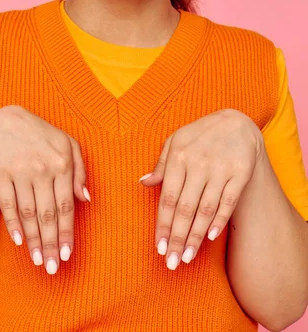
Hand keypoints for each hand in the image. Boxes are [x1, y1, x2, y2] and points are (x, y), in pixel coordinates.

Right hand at [0, 105, 89, 274]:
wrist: (6, 121)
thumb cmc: (43, 135)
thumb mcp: (68, 144)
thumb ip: (80, 171)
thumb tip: (87, 199)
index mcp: (62, 163)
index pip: (66, 206)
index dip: (67, 233)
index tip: (67, 254)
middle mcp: (42, 168)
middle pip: (47, 214)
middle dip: (51, 244)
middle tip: (52, 268)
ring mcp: (20, 171)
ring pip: (28, 213)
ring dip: (33, 240)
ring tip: (37, 260)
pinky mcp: (0, 173)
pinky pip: (8, 204)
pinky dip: (13, 224)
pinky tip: (19, 241)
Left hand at [139, 109, 263, 270]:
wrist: (236, 122)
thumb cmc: (200, 134)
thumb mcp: (177, 141)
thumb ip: (161, 164)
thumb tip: (143, 183)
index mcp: (179, 156)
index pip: (168, 198)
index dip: (163, 224)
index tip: (160, 247)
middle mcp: (198, 163)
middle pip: (185, 208)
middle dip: (177, 238)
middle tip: (171, 263)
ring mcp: (220, 168)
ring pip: (205, 209)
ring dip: (196, 236)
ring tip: (188, 257)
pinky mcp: (240, 172)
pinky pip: (228, 201)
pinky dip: (219, 220)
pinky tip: (210, 238)